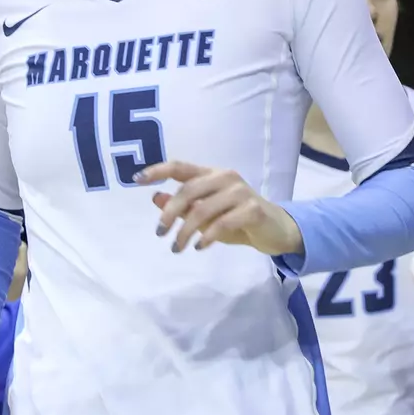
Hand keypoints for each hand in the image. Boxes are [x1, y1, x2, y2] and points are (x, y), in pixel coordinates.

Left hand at [135, 161, 301, 255]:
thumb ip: (183, 206)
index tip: (137, 180)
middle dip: (169, 212)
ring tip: (177, 248)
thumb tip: (155, 197)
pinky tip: (200, 247)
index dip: (157, 171)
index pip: (180, 167)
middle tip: (160, 233)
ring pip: (202, 208)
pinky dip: (207, 236)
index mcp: (211, 174)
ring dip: (185, 230)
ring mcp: (240, 191)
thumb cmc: (238, 220)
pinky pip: (222, 222)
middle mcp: (225, 177)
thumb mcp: (206, 214)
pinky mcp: (253, 209)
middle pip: (188, 189)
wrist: (276, 230)